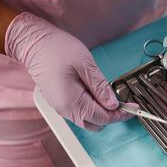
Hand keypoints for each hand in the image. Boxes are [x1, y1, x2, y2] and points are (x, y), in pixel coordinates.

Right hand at [5, 13, 130, 130]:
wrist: (33, 43)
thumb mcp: (85, 65)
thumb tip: (113, 104)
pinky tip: (96, 92)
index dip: (120, 114)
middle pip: (95, 123)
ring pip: (87, 119)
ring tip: (109, 94)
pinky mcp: (59, 101)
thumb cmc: (56, 49)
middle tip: (123, 101)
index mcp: (72, 102)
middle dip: (111, 115)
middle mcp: (65, 109)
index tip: (133, 108)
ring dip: (101, 111)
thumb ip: (100, 87)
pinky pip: (79, 111)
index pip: (103, 118)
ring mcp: (60, 106)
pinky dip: (91, 107)